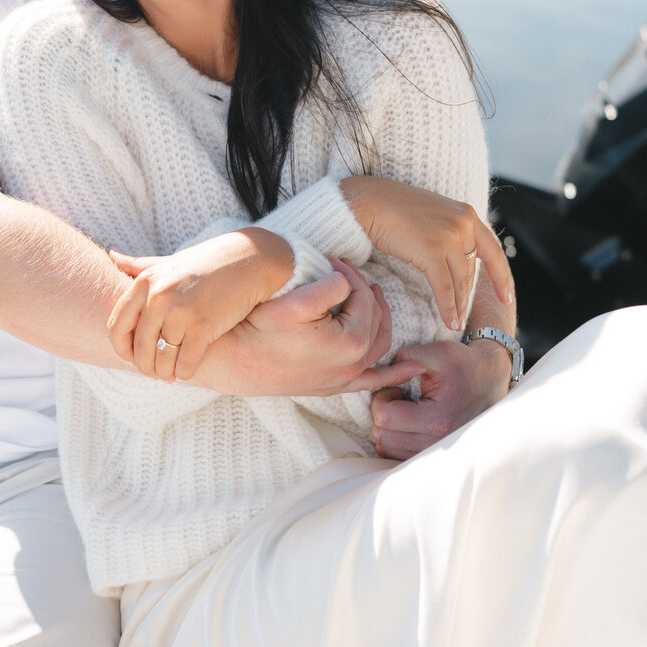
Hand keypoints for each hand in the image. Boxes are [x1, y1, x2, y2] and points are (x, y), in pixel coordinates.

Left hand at [107, 229, 294, 380]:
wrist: (249, 259)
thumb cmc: (206, 263)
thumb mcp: (169, 262)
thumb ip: (139, 265)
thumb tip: (111, 254)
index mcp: (145, 282)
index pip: (117, 325)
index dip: (121, 348)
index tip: (130, 357)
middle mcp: (159, 296)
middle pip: (140, 347)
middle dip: (144, 366)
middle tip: (152, 372)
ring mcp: (181, 311)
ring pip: (162, 359)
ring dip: (164, 373)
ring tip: (168, 375)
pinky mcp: (203, 326)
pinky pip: (185, 362)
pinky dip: (184, 372)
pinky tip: (185, 372)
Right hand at [217, 259, 426, 397]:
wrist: (233, 361)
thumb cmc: (259, 329)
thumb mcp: (295, 301)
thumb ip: (330, 286)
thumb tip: (345, 281)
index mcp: (351, 342)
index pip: (363, 296)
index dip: (349, 273)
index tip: (331, 260)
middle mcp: (354, 364)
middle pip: (375, 318)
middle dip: (363, 290)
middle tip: (343, 272)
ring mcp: (345, 378)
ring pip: (380, 344)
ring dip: (381, 318)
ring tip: (374, 295)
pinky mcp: (333, 386)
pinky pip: (373, 380)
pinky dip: (395, 374)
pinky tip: (414, 367)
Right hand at [339, 176, 511, 332]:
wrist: (369, 202)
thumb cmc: (394, 210)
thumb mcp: (435, 216)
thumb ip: (451, 233)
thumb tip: (459, 259)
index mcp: (467, 214)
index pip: (493, 251)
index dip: (501, 277)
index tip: (506, 297)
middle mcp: (464, 223)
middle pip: (472, 270)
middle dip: (467, 296)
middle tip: (464, 315)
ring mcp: (449, 236)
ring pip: (460, 281)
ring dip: (458, 305)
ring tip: (456, 323)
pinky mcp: (432, 251)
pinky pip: (444, 287)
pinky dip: (447, 307)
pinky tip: (449, 321)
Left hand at [370, 336, 510, 459]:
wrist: (489, 381)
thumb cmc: (462, 365)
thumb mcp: (435, 352)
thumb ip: (402, 361)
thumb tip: (376, 377)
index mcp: (438, 419)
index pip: (385, 418)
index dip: (381, 399)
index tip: (394, 388)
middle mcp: (437, 443)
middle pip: (382, 436)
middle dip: (382, 413)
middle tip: (398, 397)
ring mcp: (435, 453)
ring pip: (385, 448)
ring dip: (387, 427)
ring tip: (404, 409)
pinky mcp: (432, 457)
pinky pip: (395, 456)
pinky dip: (393, 439)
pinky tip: (407, 422)